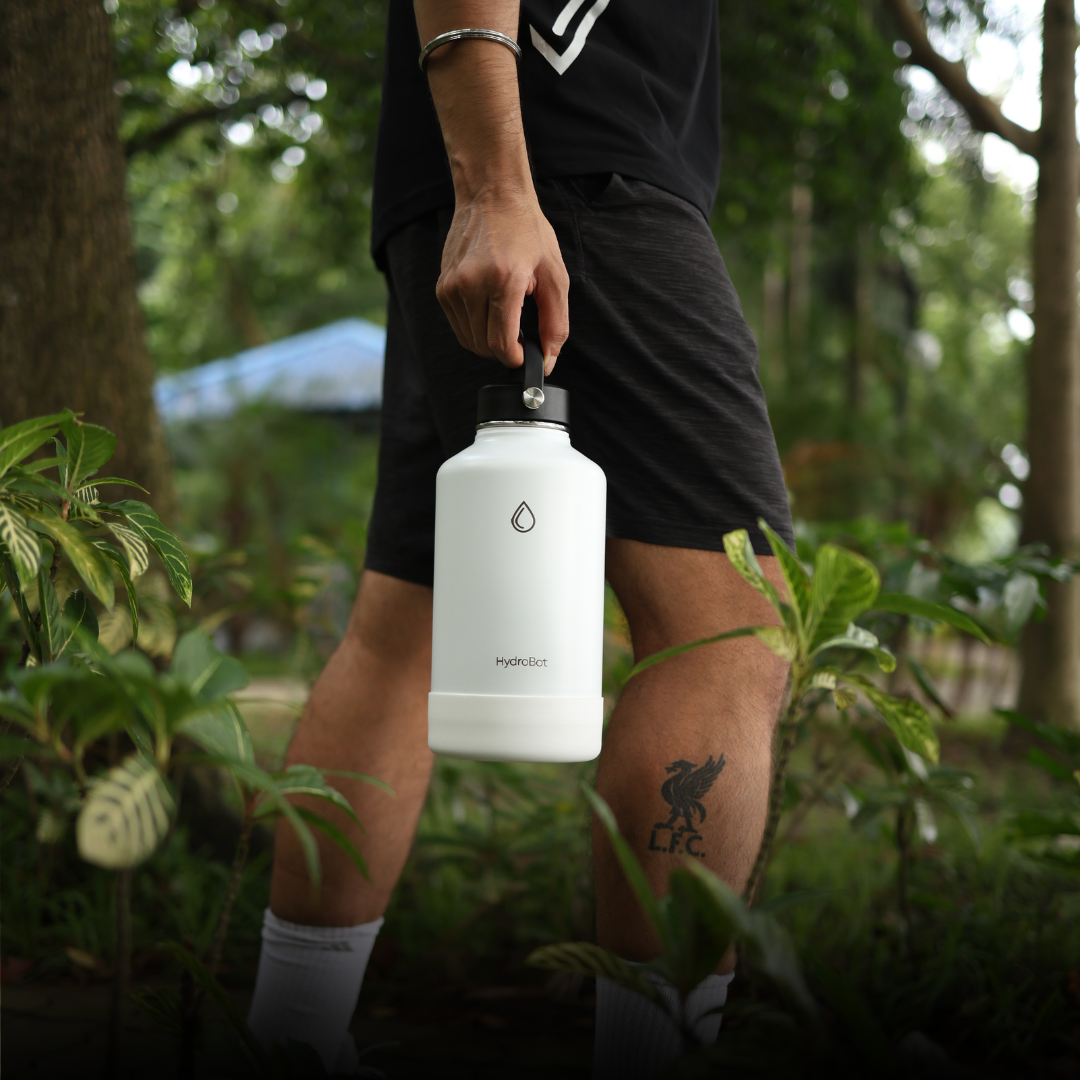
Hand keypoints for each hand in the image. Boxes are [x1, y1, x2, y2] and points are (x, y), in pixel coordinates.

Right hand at [436, 188, 568, 372]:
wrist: (492, 195)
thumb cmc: (527, 232)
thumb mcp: (554, 276)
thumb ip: (555, 323)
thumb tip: (548, 360)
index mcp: (502, 280)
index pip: (501, 344)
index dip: (517, 359)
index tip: (527, 354)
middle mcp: (470, 285)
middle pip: (484, 346)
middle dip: (505, 350)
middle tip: (522, 334)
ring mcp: (451, 286)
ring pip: (469, 340)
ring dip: (489, 340)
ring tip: (506, 316)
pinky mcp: (441, 287)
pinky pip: (459, 325)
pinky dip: (476, 327)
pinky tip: (489, 307)